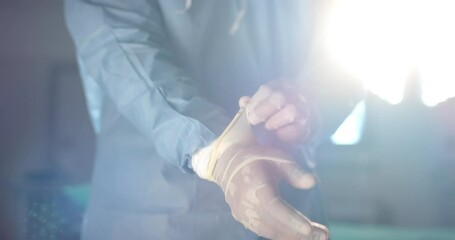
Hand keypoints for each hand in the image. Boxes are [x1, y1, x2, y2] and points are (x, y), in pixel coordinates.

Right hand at [192, 109, 328, 239]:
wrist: (227, 162)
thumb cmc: (257, 157)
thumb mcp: (276, 157)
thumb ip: (294, 171)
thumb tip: (312, 182)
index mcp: (253, 186)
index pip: (274, 208)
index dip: (291, 220)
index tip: (310, 229)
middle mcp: (245, 203)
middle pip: (274, 224)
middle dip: (299, 233)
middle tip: (324, 235)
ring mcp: (242, 213)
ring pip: (269, 231)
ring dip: (292, 236)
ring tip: (316, 236)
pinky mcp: (243, 218)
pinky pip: (263, 230)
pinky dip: (281, 234)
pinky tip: (298, 234)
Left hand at [239, 83, 315, 142]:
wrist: (308, 114)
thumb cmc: (280, 107)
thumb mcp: (267, 100)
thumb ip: (254, 102)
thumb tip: (243, 101)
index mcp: (282, 86)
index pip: (268, 90)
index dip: (256, 101)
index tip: (248, 113)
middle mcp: (295, 94)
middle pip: (280, 98)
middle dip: (263, 110)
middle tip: (253, 120)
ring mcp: (304, 109)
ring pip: (292, 111)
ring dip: (276, 120)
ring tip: (268, 126)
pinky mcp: (310, 126)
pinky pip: (299, 129)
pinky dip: (287, 133)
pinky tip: (279, 135)